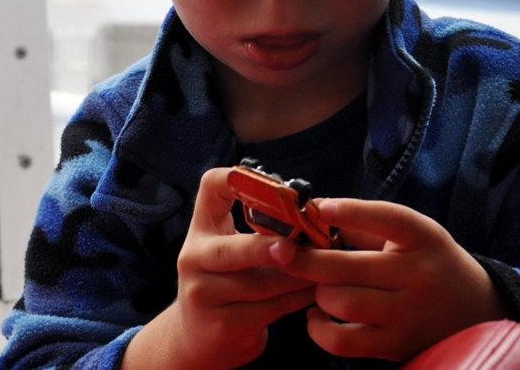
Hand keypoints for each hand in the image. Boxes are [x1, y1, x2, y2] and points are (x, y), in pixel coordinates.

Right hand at [121, 168, 314, 369]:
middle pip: (230, 250)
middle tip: (292, 247)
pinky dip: (297, 298)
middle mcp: (194, 260)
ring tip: (325, 265)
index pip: (210, 188)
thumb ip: (256, 229)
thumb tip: (309, 209)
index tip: (269, 182)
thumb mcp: (225, 248)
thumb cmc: (222, 281)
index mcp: (200, 229)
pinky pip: (270, 310)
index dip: (234, 177)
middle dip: (264, 248)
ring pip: (259, 284)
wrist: (194, 341)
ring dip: (297, 274)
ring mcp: (204, 296)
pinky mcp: (223, 328)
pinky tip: (316, 289)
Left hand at [277, 198, 507, 362]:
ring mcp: (407, 315)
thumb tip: (313, 212)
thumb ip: (364, 223)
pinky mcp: (396, 346)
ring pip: (342, 302)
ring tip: (312, 283)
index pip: (388, 218)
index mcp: (423, 237)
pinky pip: (345, 342)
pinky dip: (320, 330)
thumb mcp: (411, 232)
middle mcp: (418, 276)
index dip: (351, 211)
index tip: (318, 207)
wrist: (475, 308)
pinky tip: (316, 316)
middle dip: (306, 258)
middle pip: (349, 266)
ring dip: (316, 291)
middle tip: (282, 251)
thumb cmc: (429, 260)